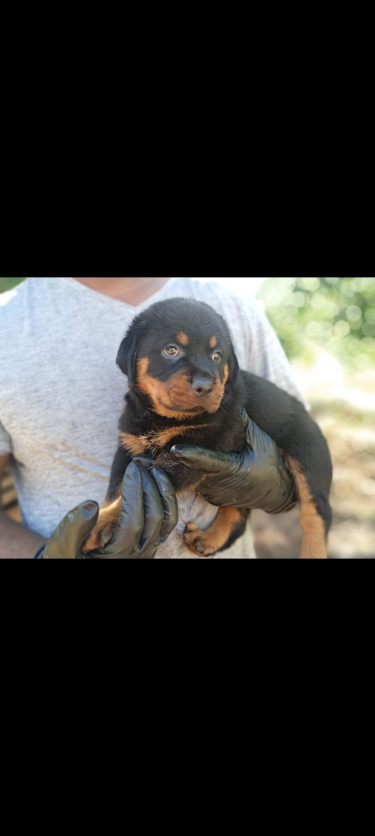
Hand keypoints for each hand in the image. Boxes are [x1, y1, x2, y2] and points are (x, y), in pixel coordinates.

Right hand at [34, 458, 177, 558]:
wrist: (74, 565)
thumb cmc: (67, 556)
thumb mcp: (62, 547)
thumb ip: (73, 529)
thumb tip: (91, 505)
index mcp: (118, 556)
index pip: (132, 522)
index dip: (134, 493)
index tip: (132, 468)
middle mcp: (138, 554)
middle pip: (154, 518)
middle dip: (149, 486)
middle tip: (140, 462)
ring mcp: (148, 548)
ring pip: (168, 519)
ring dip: (164, 491)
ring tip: (154, 468)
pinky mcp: (151, 541)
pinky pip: (168, 520)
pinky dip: (167, 498)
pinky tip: (157, 480)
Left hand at [171, 409, 296, 513]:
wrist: (278, 491)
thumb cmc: (270, 461)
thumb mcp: (259, 440)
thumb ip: (242, 424)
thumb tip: (228, 403)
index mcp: (232, 470)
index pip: (207, 461)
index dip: (191, 455)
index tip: (175, 449)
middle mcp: (220, 485)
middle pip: (194, 467)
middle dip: (186, 454)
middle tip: (176, 437)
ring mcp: (214, 494)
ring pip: (194, 476)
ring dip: (190, 464)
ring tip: (188, 447)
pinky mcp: (211, 499)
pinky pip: (198, 483)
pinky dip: (197, 472)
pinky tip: (197, 460)